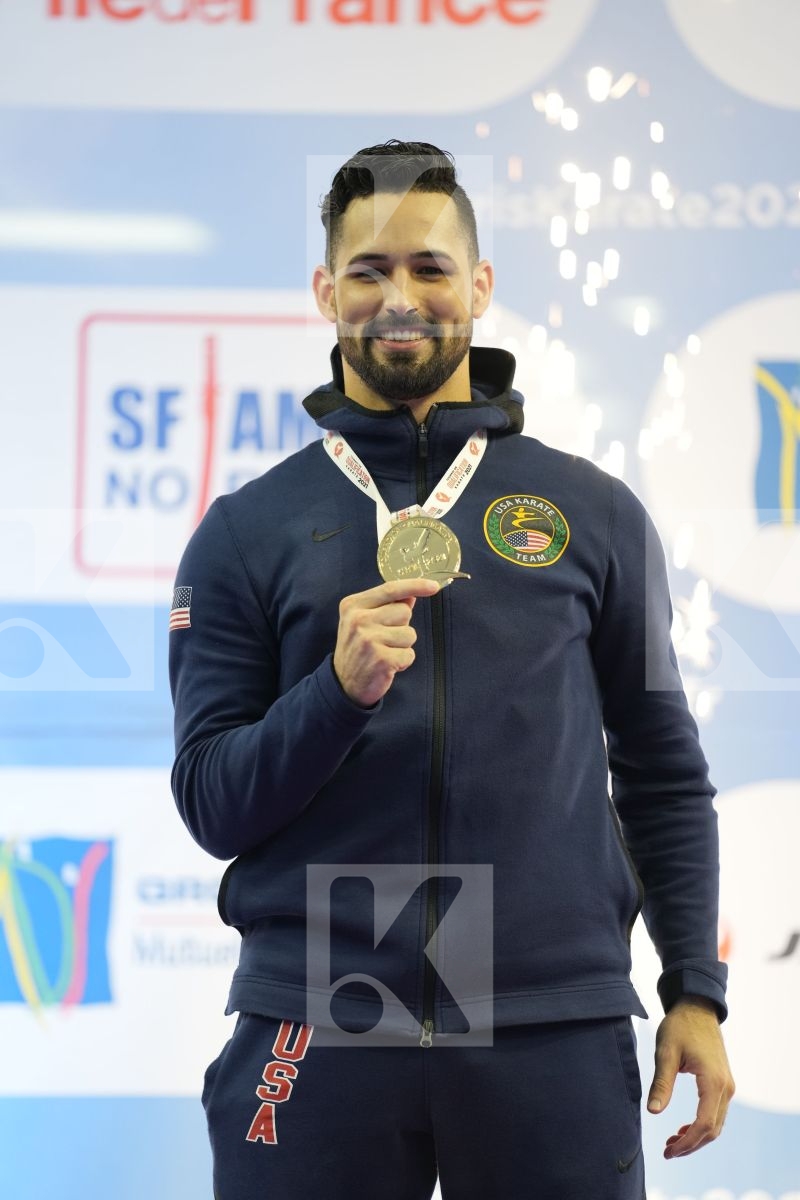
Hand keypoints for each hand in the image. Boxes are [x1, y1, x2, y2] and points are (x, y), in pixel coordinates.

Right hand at [333, 577, 439, 706]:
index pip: (390, 589)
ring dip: (403, 646)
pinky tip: (387, 665)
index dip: (415, 585)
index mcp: (353, 605)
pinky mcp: (381, 659)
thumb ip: (386, 605)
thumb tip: (411, 595)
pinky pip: (409, 654)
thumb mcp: (363, 621)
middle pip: (404, 611)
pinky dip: (403, 662)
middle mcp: (359, 620)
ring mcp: (369, 640)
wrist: (344, 684)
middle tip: (384, 639)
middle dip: (402, 626)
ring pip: (410, 634)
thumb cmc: (358, 649)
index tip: (434, 586)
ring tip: (384, 652)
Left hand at [647, 996, 734, 1158]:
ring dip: (696, 1137)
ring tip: (672, 1143)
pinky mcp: (723, 1083)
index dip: (687, 1141)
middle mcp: (726, 1087)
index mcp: (713, 1081)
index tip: (668, 1150)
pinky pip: (716, 1113)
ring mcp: (727, 1086)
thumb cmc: (680, 1026)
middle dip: (691, 1145)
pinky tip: (683, 1130)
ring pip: (716, 1124)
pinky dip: (701, 1126)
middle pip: (713, 1129)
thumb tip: (653, 1112)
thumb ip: (662, 1083)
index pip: (704, 1123)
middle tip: (668, 1152)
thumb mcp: (665, 1052)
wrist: (697, 1008)